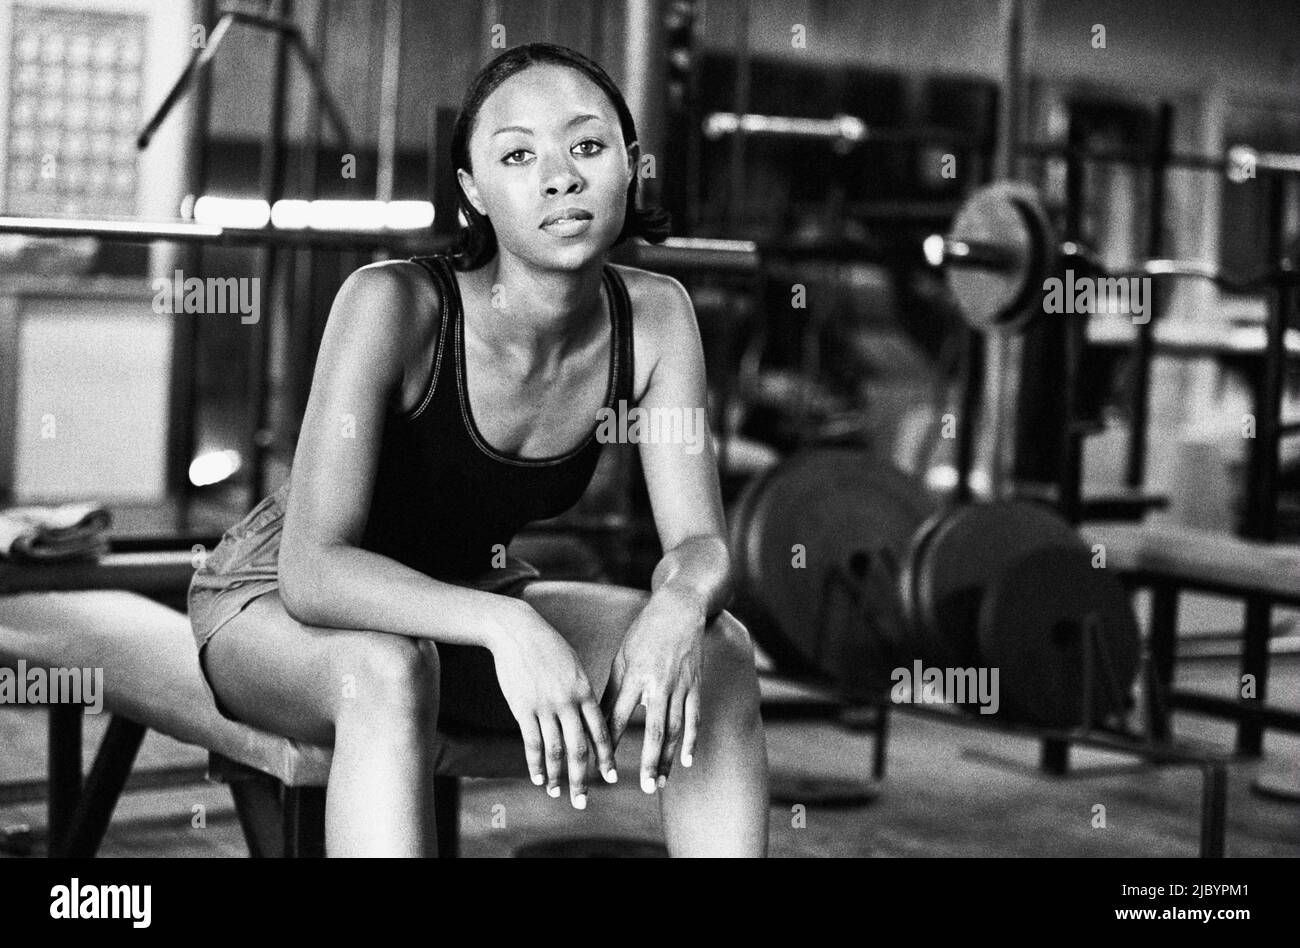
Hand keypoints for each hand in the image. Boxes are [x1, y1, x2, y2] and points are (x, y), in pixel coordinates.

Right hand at [489, 602, 616, 807]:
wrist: (518, 630)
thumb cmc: (548, 646)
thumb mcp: (573, 666)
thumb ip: (582, 692)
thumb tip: (588, 715)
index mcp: (585, 691)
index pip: (600, 731)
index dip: (606, 757)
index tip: (611, 777)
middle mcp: (568, 702)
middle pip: (579, 748)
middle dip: (582, 778)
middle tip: (584, 800)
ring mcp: (545, 706)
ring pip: (555, 750)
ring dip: (557, 776)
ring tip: (557, 793)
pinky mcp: (523, 708)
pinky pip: (532, 742)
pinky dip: (536, 763)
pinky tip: (538, 778)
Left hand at [602, 588, 704, 793]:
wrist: (679, 609)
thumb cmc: (644, 633)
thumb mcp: (622, 657)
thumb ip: (613, 690)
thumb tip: (598, 722)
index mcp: (634, 675)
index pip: (619, 716)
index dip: (611, 743)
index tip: (603, 766)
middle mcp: (658, 683)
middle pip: (654, 730)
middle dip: (650, 761)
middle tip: (645, 786)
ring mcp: (680, 685)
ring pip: (675, 729)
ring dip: (669, 758)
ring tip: (662, 781)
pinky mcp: (695, 685)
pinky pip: (694, 718)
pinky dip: (691, 740)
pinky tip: (687, 760)